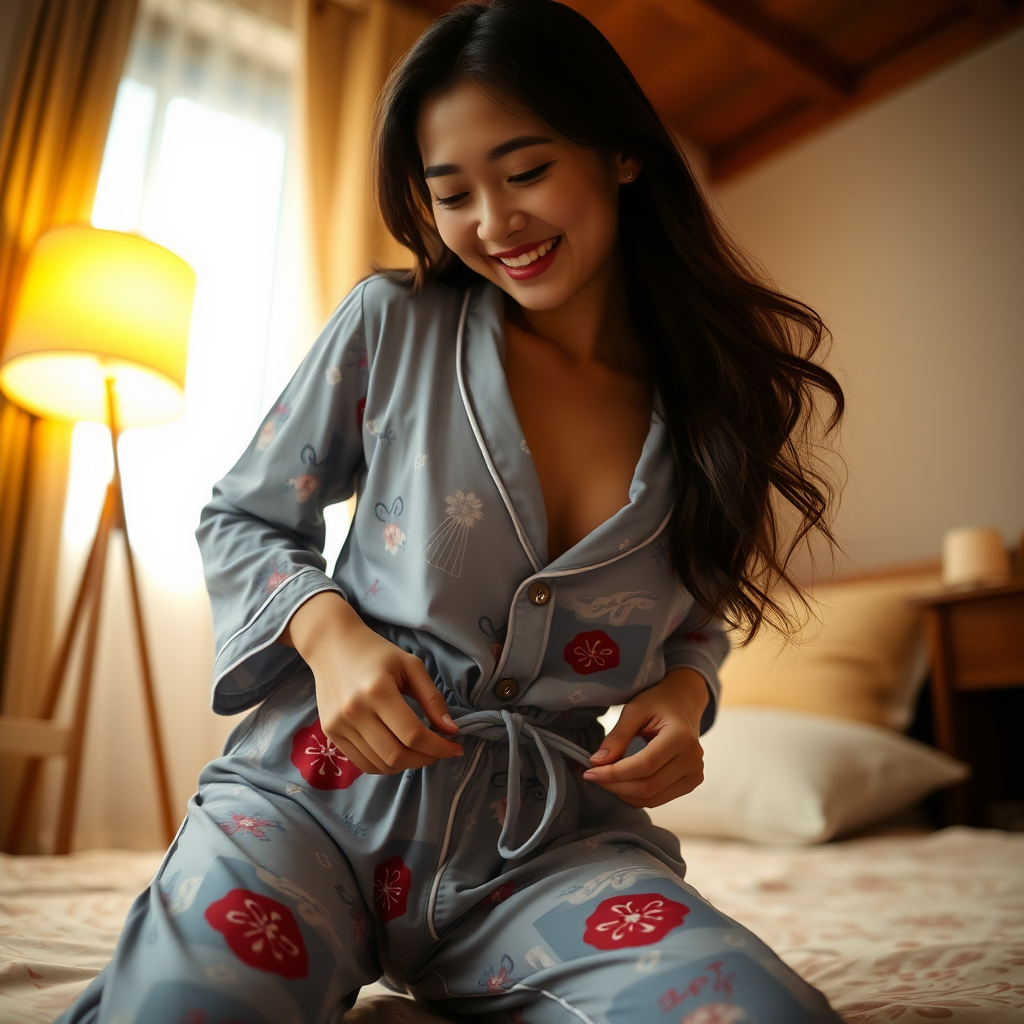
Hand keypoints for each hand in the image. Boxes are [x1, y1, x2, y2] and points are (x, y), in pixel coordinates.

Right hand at [282, 592, 461, 774]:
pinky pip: (362, 763)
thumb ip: (432, 698)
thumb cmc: (376, 652)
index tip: (455, 747)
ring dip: (407, 765)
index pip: (413, 734)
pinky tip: (399, 753)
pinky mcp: (330, 732)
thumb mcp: (410, 665)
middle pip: (396, 755)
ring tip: (421, 752)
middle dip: (426, 759)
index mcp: (378, 691)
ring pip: (380, 764)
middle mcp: (355, 711)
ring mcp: (339, 725)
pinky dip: (385, 765)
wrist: (332, 646)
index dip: (439, 747)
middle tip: (440, 752)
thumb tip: (451, 730)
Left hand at [582, 668, 707, 806]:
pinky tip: (622, 784)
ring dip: (624, 794)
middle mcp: (693, 759)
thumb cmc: (658, 702)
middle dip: (615, 786)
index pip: (645, 765)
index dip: (614, 773)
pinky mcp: (691, 783)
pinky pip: (659, 799)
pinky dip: (636, 796)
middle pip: (648, 786)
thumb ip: (617, 736)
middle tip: (593, 776)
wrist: (683, 704)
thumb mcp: (635, 710)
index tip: (590, 772)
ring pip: (653, 798)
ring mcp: (695, 774)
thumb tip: (597, 762)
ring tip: (605, 780)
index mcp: (682, 737)